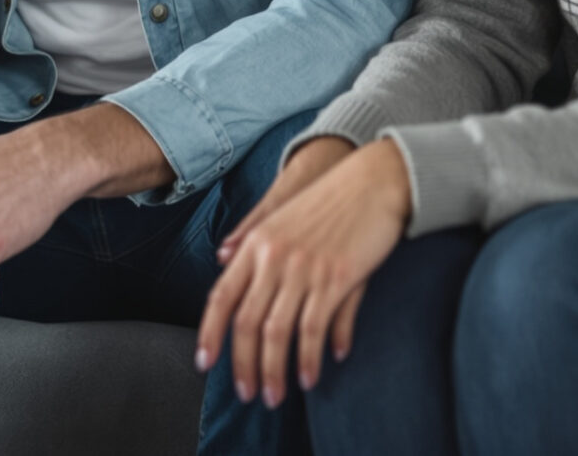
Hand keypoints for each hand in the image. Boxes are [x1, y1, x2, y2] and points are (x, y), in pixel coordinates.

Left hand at [197, 137, 411, 408]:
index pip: (221, 297)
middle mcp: (273, 258)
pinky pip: (316, 328)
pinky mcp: (338, 278)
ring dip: (275, 371)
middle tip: (246, 394)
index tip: (205, 364)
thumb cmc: (327, 201)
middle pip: (247, 323)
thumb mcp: (281, 216)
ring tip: (275, 396)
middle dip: (244, 364)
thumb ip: (249, 239)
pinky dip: (311, 357)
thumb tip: (223, 260)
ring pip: (278, 332)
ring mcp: (305, 269)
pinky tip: (311, 376)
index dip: (210, 334)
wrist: (371, 182)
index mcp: (256, 244)